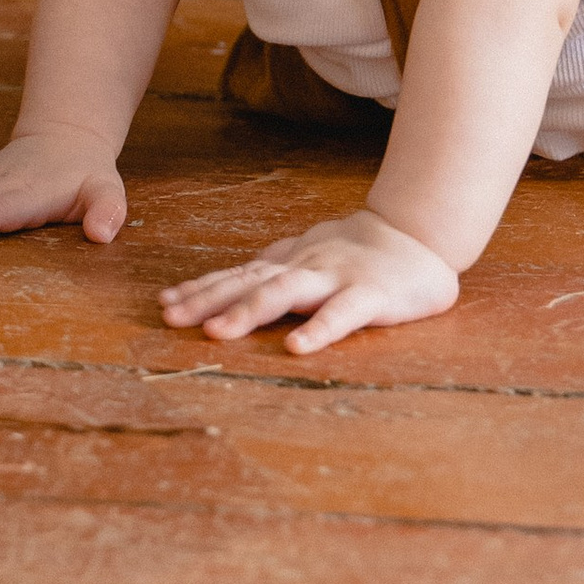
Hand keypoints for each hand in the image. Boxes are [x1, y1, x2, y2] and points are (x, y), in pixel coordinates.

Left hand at [158, 208, 457, 354]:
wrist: (419, 235)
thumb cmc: (359, 252)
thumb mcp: (309, 257)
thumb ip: (273, 271)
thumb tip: (224, 283)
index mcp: (289, 264)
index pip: (237, 275)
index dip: (201, 289)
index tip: (164, 304)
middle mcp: (304, 267)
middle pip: (249, 281)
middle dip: (208, 300)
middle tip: (171, 319)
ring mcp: (336, 278)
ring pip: (286, 291)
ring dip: (248, 310)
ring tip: (215, 333)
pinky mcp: (372, 294)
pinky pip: (343, 313)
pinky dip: (319, 329)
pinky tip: (297, 348)